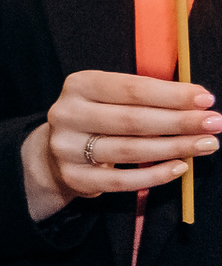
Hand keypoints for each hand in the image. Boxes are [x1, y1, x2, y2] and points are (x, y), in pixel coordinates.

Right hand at [21, 70, 220, 220]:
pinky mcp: (74, 176)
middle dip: (179, 122)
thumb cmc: (99, 117)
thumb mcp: (113, 97)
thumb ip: (147, 97)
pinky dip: (154, 175)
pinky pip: (120, 180)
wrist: (58, 150)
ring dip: (174, 147)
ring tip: (206, 144)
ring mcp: (67, 147)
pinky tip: (180, 167)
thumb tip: (198, 101)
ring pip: (129, 150)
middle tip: (214, 123)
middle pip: (132, 120)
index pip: (132, 89)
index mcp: (79, 85)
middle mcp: (67, 114)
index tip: (206, 99)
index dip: (172, 95)